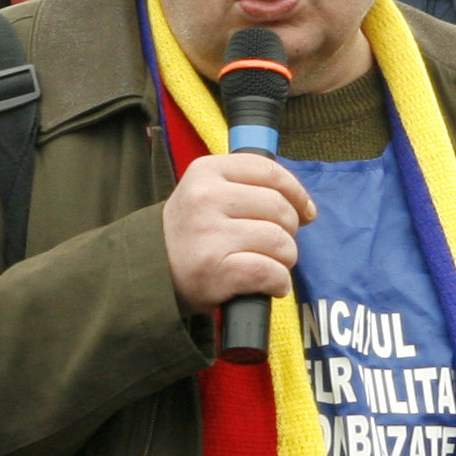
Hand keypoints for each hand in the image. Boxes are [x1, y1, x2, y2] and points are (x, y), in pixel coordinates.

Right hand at [162, 151, 313, 317]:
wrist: (149, 271)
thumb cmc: (191, 233)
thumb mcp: (206, 192)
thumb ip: (248, 187)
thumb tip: (305, 207)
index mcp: (206, 171)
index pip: (270, 172)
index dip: (297, 193)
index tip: (306, 212)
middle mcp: (205, 198)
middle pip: (279, 209)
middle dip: (289, 232)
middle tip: (275, 246)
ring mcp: (208, 234)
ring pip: (279, 242)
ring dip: (285, 260)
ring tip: (269, 265)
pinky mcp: (214, 270)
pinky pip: (270, 272)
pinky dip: (278, 282)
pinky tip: (269, 284)